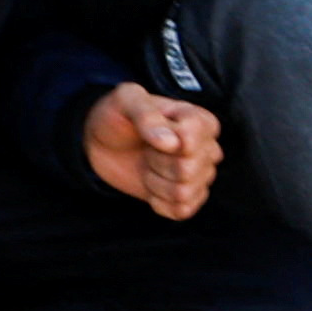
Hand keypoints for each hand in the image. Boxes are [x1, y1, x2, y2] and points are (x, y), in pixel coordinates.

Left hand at [83, 83, 220, 221]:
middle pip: (187, 169)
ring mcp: (201, 176)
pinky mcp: (189, 199)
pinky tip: (151, 184)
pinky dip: (158, 200)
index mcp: (199, 120)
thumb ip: (146, 114)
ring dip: (155, 181)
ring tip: (148, 163)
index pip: (192, 138)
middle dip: (156, 161)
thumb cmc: (119, 116)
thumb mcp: (125, 100)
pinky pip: (180, 210)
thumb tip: (172, 142)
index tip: (150, 129)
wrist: (104, 144)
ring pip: (183, 192)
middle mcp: (207, 149)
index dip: (163, 139)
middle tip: (147, 147)